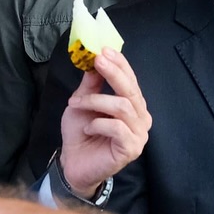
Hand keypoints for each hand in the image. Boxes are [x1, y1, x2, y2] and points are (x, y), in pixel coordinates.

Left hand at [59, 47, 151, 198]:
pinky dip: (98, 123)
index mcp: (133, 105)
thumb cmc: (80, 133)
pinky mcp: (132, 148)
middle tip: (98, 61)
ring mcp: (139, 135)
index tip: (104, 50)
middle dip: (114, 73)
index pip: (131, 80)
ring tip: (76, 104)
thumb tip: (95, 58)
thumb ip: (91, 84)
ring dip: (96, 101)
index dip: (120, 64)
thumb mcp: (82, 102)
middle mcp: (141, 118)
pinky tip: (87, 128)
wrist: (73, 163)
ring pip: (123, 107)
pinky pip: (118, 127)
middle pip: (131, 91)